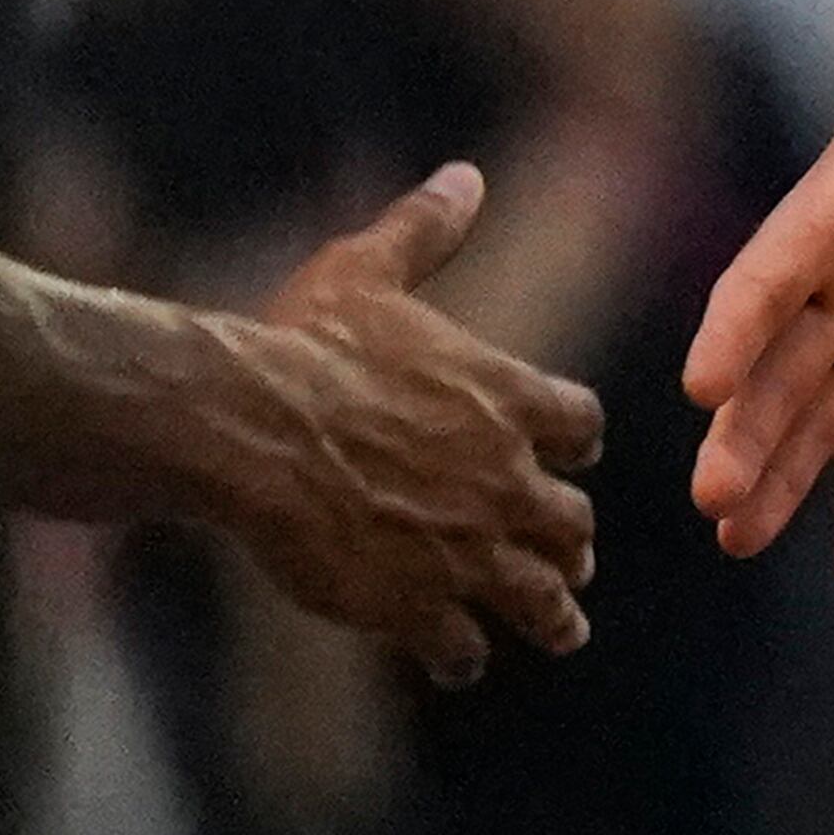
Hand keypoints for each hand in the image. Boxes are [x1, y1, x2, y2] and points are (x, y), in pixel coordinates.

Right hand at [224, 172, 603, 686]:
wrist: (249, 426)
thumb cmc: (304, 342)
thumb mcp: (369, 269)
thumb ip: (426, 229)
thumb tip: (465, 175)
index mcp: (510, 398)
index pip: (584, 426)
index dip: (574, 440)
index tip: (570, 452)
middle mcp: (507, 478)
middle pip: (573, 523)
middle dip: (570, 541)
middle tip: (571, 557)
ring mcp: (468, 548)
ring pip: (542, 598)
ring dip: (552, 614)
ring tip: (561, 629)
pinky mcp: (416, 605)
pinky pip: (464, 647)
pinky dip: (465, 654)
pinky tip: (457, 659)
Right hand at [683, 0, 833, 578]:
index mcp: (827, 218)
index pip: (768, 279)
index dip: (738, 327)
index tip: (700, 382)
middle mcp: (832, 292)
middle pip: (774, 371)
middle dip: (744, 431)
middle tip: (709, 496)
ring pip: (813, 423)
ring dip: (778, 480)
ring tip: (736, 540)